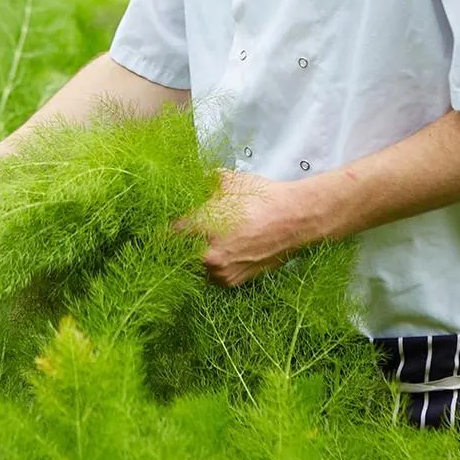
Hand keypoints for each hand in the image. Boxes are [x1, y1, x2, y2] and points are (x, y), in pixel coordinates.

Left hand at [174, 170, 314, 287]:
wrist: (295, 219)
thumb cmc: (261, 198)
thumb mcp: (228, 181)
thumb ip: (203, 181)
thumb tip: (191, 179)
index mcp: (201, 229)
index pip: (169, 233)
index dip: (166, 227)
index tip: (165, 223)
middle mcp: (208, 256)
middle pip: (179, 252)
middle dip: (181, 242)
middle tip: (189, 231)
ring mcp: (221, 272)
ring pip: (195, 265)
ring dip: (197, 255)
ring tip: (209, 241)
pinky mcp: (234, 281)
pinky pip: (213, 275)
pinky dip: (213, 265)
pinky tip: (222, 251)